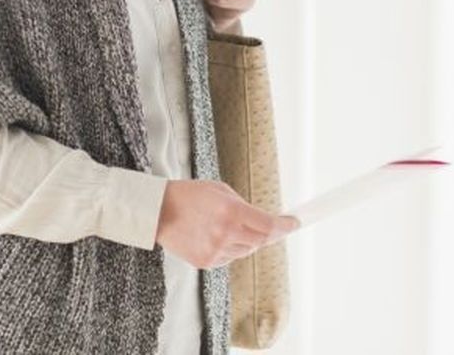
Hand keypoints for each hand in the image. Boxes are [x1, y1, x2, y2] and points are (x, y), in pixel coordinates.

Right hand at [154, 180, 298, 268]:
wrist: (158, 211)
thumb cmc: (189, 194)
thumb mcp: (221, 190)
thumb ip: (243, 207)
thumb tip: (264, 221)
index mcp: (231, 211)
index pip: (269, 225)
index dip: (286, 226)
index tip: (295, 223)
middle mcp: (226, 234)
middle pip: (262, 241)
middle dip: (269, 233)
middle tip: (270, 226)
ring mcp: (215, 250)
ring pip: (246, 250)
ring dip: (247, 240)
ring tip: (227, 226)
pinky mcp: (206, 262)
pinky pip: (229, 258)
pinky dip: (230, 249)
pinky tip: (213, 236)